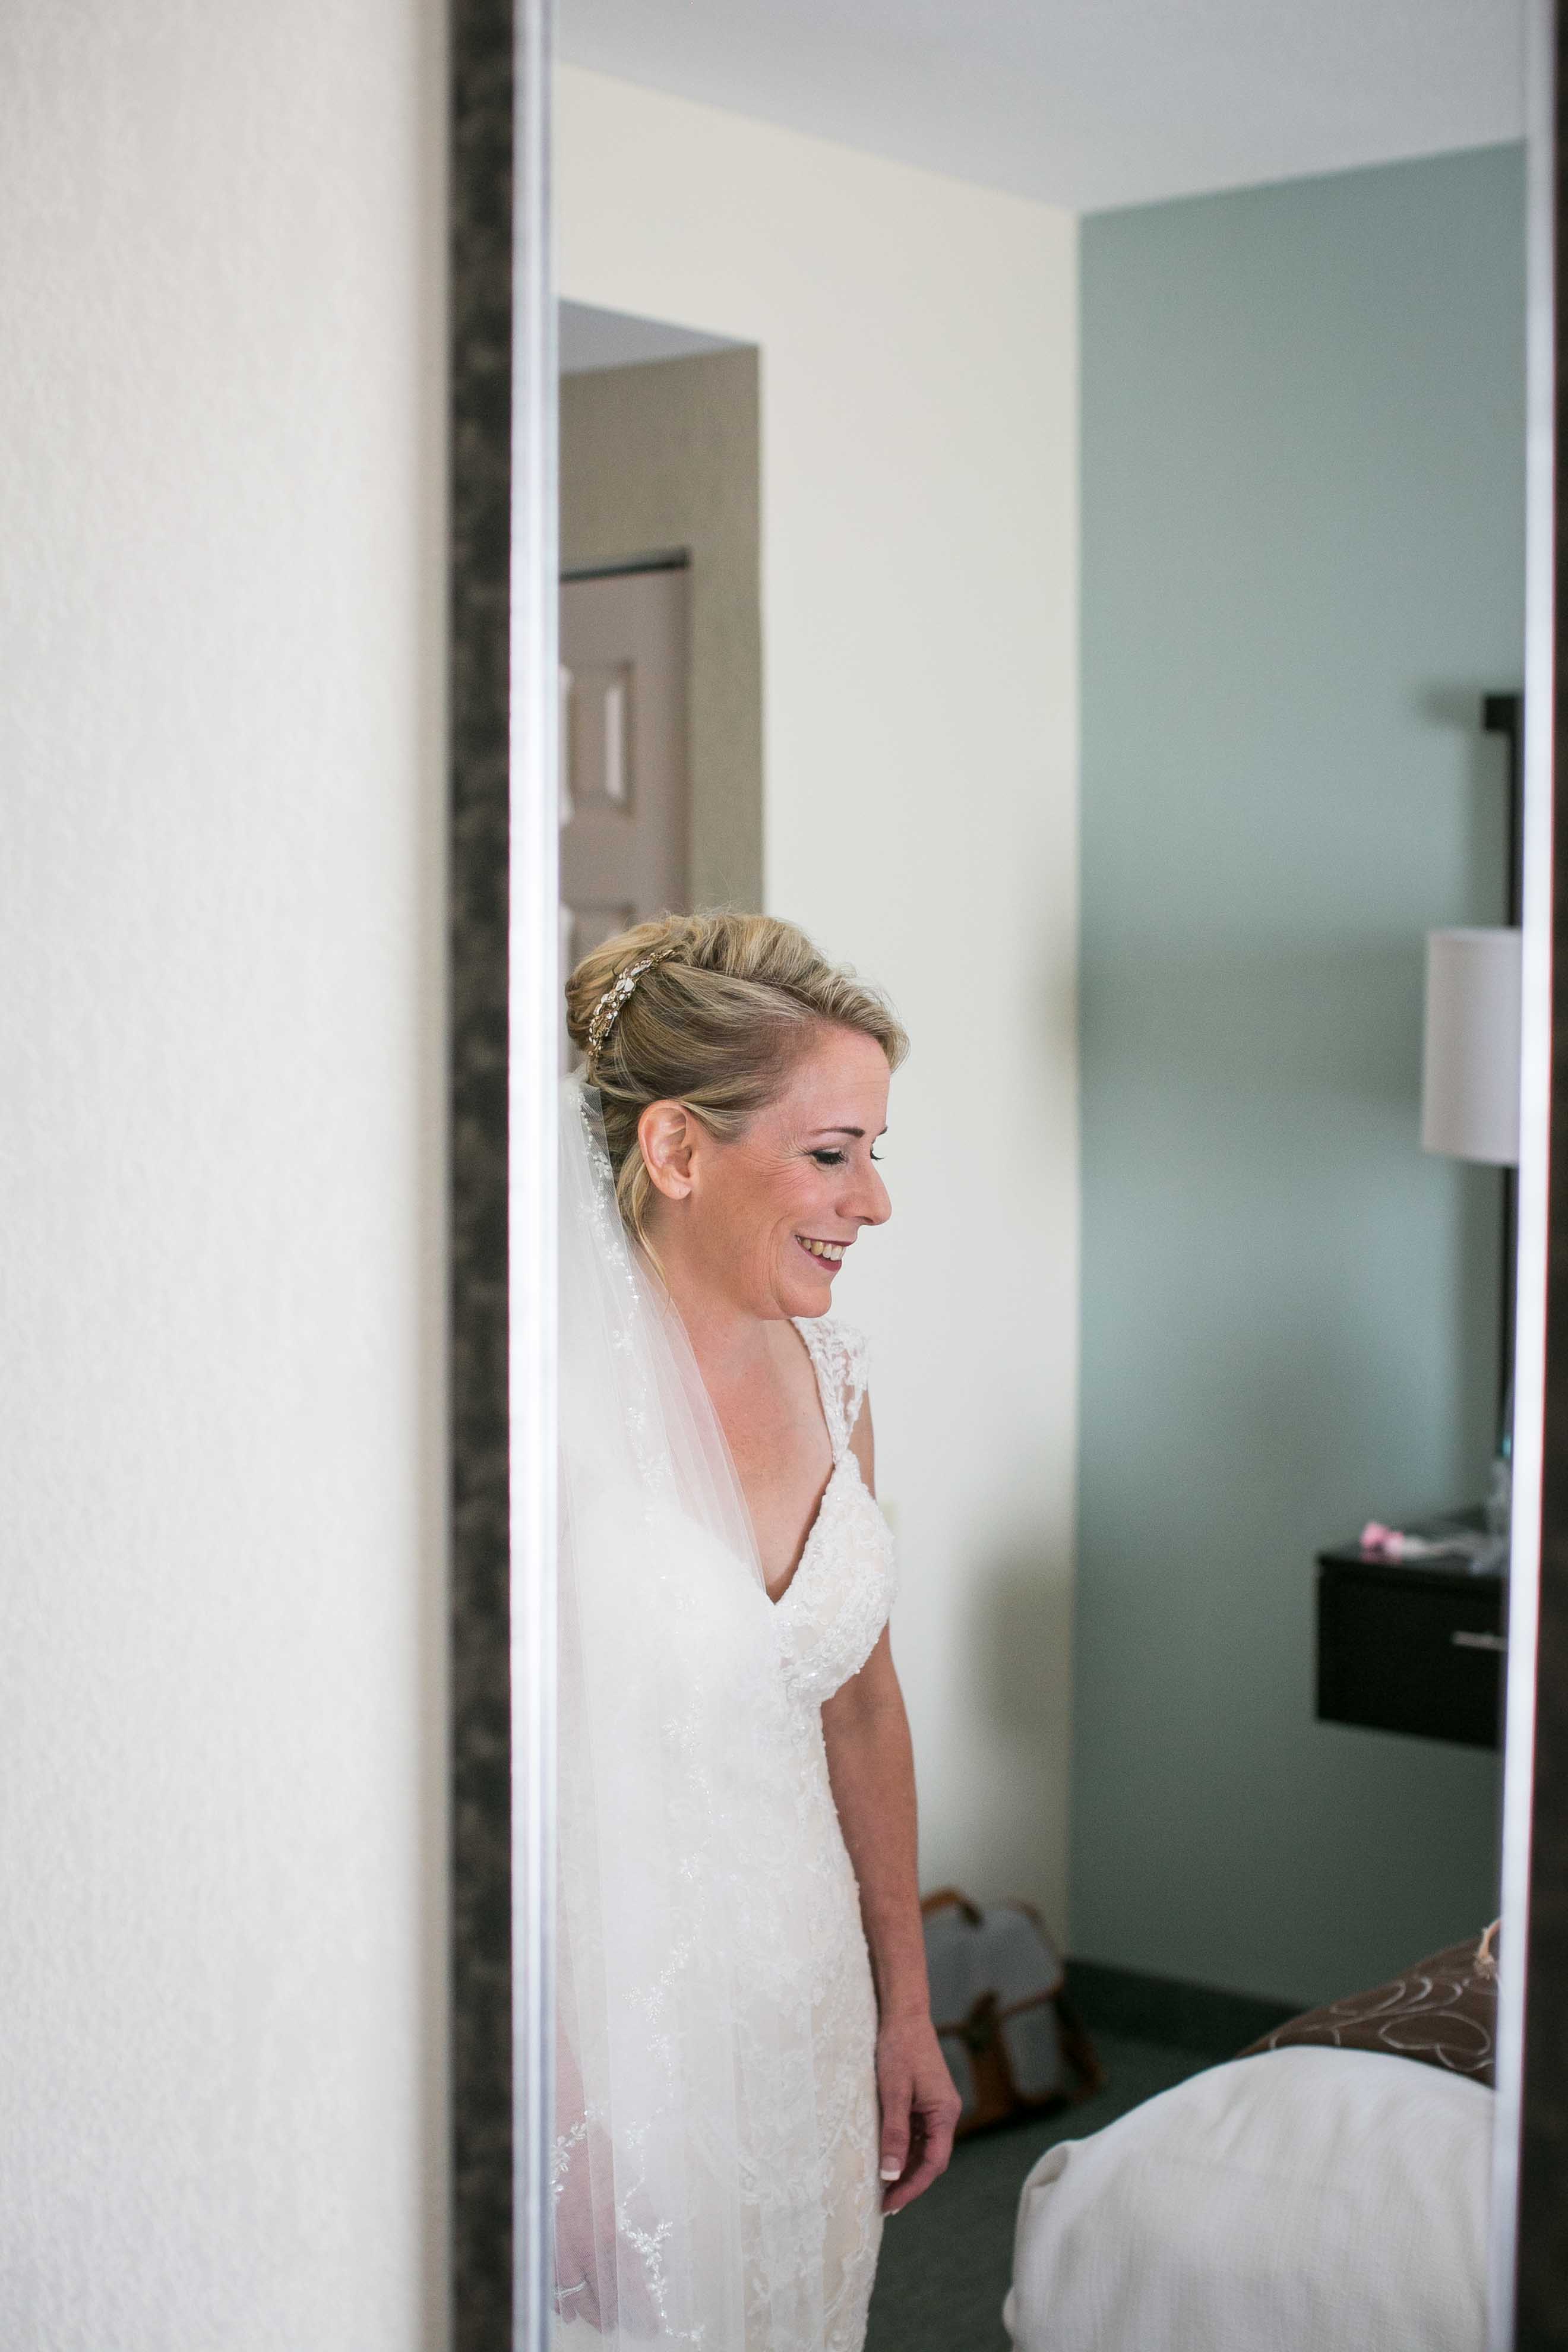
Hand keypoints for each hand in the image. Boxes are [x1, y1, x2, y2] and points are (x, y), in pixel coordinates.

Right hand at [553, 2121, 662, 2335]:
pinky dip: (561, 2302)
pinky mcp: (546, 2247)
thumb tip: (657, 2255)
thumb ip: (646, 2229)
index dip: (643, 2313)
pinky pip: (553, 2286)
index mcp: (611, 2240)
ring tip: (601, 2322)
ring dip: (590, 2314)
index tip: (652, 2327)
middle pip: (603, 2303)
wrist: (564, 2144)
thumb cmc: (602, 2165)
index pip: (631, 2292)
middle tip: (625, 2326)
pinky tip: (568, 2310)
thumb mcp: (634, 2194)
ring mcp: (562, 2253)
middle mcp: (585, 2253)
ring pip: (576, 2300)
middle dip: (616, 2318)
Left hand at [875, 2011, 961, 2215]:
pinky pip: (917, 2134)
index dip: (912, 2187)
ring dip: (905, 2168)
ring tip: (882, 2188)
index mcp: (945, 2113)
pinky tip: (886, 2159)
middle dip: (908, 2183)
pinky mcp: (925, 2101)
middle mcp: (946, 2113)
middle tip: (883, 2204)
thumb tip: (889, 2174)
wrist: (903, 2014)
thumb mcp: (892, 2093)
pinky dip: (903, 2149)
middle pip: (931, 2160)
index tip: (890, 2204)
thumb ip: (893, 2134)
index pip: (933, 2163)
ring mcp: (936, 2107)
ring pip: (923, 2148)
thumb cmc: (898, 2049)